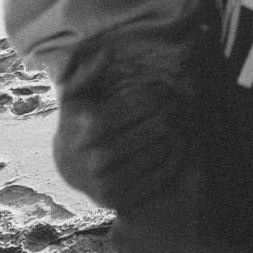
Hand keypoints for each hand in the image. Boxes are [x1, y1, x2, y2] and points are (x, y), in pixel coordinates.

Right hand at [50, 46, 193, 212]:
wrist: (68, 169)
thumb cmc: (78, 122)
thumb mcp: (75, 95)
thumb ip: (86, 72)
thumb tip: (105, 53)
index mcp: (89, 125)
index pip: (142, 102)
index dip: (160, 94)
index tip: (166, 91)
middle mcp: (98, 156)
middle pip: (157, 127)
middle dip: (174, 112)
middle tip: (181, 105)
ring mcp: (109, 182)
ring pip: (162, 151)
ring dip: (180, 134)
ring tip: (184, 122)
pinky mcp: (120, 200)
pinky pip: (160, 176)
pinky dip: (176, 159)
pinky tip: (180, 145)